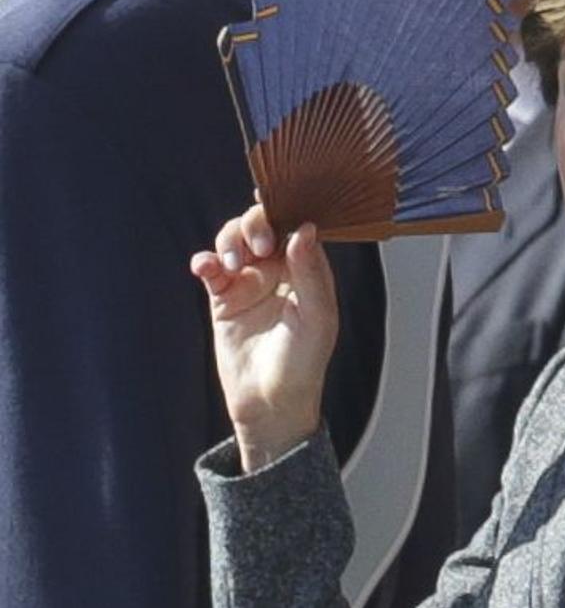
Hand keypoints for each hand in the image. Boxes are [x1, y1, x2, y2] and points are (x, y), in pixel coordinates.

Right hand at [193, 205, 338, 472]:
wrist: (270, 404)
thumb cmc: (302, 365)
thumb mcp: (316, 319)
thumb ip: (311, 274)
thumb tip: (305, 230)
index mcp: (309, 271)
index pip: (297, 226)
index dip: (286, 210)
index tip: (275, 203)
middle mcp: (280, 270)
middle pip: (262, 225)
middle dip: (255, 224)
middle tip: (257, 244)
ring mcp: (250, 281)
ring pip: (234, 240)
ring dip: (229, 240)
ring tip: (230, 263)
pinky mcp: (223, 297)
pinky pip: (212, 267)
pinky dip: (206, 261)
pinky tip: (205, 267)